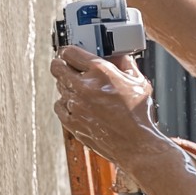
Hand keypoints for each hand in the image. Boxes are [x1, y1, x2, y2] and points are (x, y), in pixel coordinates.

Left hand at [51, 47, 172, 170]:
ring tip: (82, 89)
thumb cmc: (139, 114)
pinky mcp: (71, 121)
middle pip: (57, 67)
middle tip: (68, 66)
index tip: (70, 53)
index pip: (69, 52)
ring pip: (59, 86)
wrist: (135, 144)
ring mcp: (75, 105)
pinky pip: (59, 106)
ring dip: (68, 85)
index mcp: (99, 72)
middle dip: (61, 64)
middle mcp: (83, 86)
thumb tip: (118, 54)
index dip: (68, 50)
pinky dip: (66, 103)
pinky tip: (78, 104)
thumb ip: (125, 63)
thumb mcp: (138, 81)